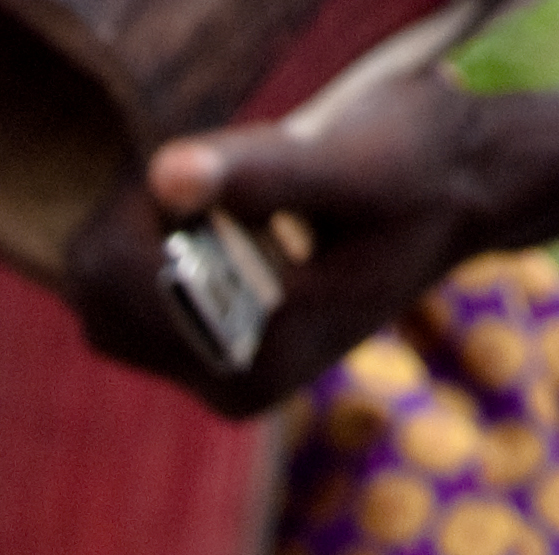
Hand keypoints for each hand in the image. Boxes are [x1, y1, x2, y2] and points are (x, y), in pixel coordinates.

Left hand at [64, 69, 489, 416]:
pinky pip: (130, 295)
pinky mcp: (210, 348)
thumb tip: (166, 177)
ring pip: (106, 296)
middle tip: (212, 181)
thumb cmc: (414, 169)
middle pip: (100, 302)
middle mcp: (229, 386)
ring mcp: (215, 373)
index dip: (136, 214)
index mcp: (255, 364)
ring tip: (227, 202)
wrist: (458, 190)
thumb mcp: (346, 163)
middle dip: (133, 226)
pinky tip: (225, 221)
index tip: (198, 169)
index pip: (122, 293)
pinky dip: (153, 242)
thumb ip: (260, 174)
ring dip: (141, 231)